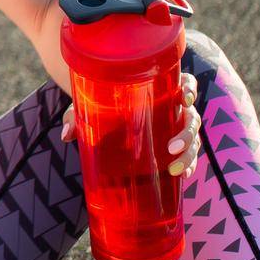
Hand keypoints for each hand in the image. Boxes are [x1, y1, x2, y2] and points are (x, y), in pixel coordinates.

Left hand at [58, 71, 201, 177]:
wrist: (102, 113)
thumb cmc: (100, 102)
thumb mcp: (89, 104)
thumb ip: (78, 115)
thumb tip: (66, 135)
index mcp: (160, 88)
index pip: (185, 83)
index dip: (190, 89)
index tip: (185, 99)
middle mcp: (173, 107)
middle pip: (192, 117)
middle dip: (187, 133)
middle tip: (171, 148)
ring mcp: (175, 126)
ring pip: (193, 138)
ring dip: (189, 154)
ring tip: (175, 169)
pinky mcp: (173, 144)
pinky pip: (188, 154)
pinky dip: (188, 165)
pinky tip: (183, 176)